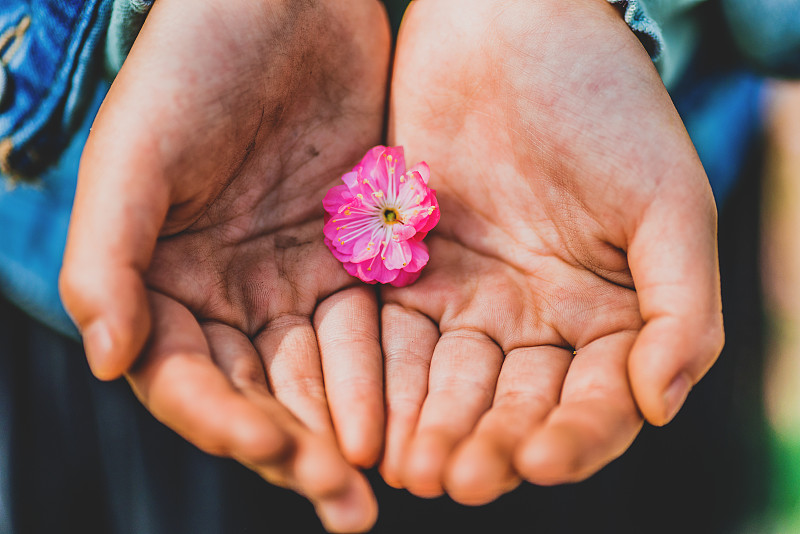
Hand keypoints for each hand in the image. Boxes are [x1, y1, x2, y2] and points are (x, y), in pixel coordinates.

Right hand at [59, 0, 389, 529]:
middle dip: (301, 451)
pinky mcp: (353, 258)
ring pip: (321, 373)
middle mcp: (228, 294)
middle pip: (261, 392)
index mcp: (163, 283)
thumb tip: (107, 362)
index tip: (274, 449)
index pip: (189, 377)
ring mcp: (293, 279)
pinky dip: (387, 372)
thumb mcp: (136, 153)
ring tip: (387, 481)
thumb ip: (108, 257)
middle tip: (348, 505)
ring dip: (351, 428)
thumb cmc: (193, 63)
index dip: (225, 420)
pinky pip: (371, 328)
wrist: (282, 3)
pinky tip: (412, 414)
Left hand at [379, 0, 723, 503]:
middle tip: (455, 481)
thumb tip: (660, 405)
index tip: (537, 462)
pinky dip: (386, 378)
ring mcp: (471, 299)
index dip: (573, 439)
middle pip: (514, 404)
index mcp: (609, 315)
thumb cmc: (605, 104)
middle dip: (486, 445)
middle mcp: (538, 320)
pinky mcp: (408, 273)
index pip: (596, 401)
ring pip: (450, 382)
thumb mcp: (668, 203)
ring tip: (410, 467)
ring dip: (431, 426)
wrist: (513, 27)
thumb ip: (680, 309)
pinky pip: (395, 337)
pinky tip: (372, 417)